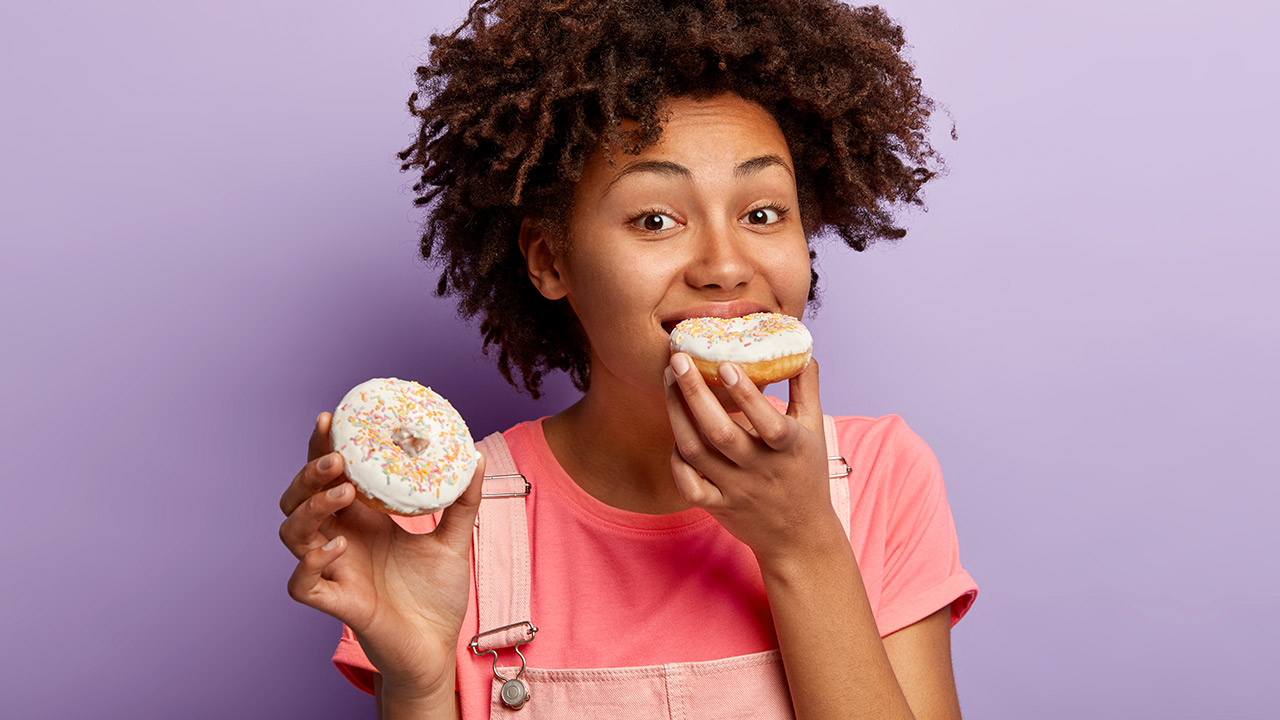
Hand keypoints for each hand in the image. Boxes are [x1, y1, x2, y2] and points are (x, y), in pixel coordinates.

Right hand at [278, 412, 484, 699]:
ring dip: (311, 509)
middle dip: (309, 474)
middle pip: (298, 498)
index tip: (331, 418)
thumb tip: (475, 457)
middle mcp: (339, 541)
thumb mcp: (455, 541)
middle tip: (338, 461)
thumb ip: (463, 501)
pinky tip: (337, 547)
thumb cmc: (436, 596)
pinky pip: (301, 584)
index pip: (328, 477)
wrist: (438, 648)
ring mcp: (332, 572)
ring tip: (343, 495)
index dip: (321, 448)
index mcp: (361, 521)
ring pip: (291, 534)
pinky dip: (309, 563)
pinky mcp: (335, 604)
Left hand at [663, 353, 841, 565]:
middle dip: (694, 394)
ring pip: (696, 453)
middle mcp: (760, 471)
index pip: (769, 422)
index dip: (747, 395)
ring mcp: (735, 490)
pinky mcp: (717, 506)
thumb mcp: (815, 430)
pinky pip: (688, 485)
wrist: (799, 537)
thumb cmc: (806, 474)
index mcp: (789, 449)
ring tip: (668, 382)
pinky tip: (675, 433)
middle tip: (677, 361)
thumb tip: (800, 349)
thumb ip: (806, 388)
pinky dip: (676, 460)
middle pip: (720, 433)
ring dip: (677, 415)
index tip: (725, 365)